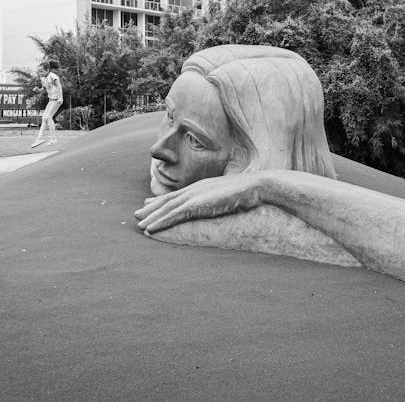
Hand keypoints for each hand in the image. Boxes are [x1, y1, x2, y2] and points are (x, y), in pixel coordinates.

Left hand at [134, 173, 263, 234]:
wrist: (257, 186)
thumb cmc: (249, 192)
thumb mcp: (229, 195)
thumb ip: (219, 198)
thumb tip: (217, 203)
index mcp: (202, 186)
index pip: (177, 194)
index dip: (162, 199)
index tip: (149, 203)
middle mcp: (195, 189)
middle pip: (168, 199)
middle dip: (152, 207)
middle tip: (137, 214)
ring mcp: (196, 195)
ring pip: (167, 208)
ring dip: (152, 217)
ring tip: (139, 225)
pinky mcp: (198, 204)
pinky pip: (174, 215)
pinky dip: (160, 222)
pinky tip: (150, 229)